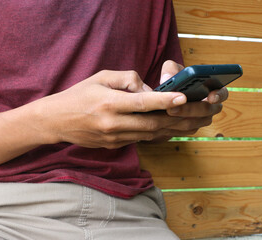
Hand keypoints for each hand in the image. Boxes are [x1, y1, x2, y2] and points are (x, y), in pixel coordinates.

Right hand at [35, 70, 194, 148]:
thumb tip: (150, 89)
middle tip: (204, 111)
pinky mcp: (117, 145)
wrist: (57, 121)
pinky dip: (163, 133)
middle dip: (181, 118)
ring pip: (152, 134)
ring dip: (177, 128)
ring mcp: (115, 138)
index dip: (163, 100)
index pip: (141, 103)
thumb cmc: (79, 94)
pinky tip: (180, 128)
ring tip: (199, 121)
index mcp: (108, 103)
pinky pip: (145, 139)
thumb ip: (128, 79)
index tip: (183, 97)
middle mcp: (113, 123)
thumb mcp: (101, 77)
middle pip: (153, 123)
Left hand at [154, 60, 228, 138]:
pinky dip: (177, 125)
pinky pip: (188, 129)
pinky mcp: (192, 127)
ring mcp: (202, 118)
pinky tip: (166, 120)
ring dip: (182, 117)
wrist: (165, 97)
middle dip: (190, 108)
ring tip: (168, 110)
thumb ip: (170, 70)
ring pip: (197, 122)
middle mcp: (211, 105)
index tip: (211, 97)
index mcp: (212, 89)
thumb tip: (167, 79)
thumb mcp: (172, 70)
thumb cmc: (175, 79)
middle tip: (175, 106)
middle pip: (207, 110)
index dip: (219, 95)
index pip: (222, 93)